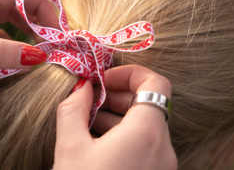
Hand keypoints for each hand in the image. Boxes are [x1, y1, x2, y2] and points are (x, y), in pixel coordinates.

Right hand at [53, 65, 176, 169]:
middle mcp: (163, 149)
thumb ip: (74, 109)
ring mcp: (163, 166)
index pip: (156, 83)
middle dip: (117, 95)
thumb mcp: (70, 149)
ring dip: (118, 116)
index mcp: (147, 135)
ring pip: (146, 127)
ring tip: (87, 122)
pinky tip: (97, 143)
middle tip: (88, 100)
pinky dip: (124, 136)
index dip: (128, 73)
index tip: (102, 80)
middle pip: (149, 104)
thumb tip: (81, 87)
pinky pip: (145, 146)